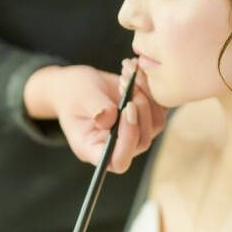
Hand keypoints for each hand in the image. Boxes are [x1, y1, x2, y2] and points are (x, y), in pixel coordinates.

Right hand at [23, 63, 166, 173]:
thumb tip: (111, 119)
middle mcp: (117, 146)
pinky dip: (151, 88)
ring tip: (129, 75)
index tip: (127, 109)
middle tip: (129, 85)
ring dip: (147, 96)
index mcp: (94, 149)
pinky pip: (159, 108)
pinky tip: (135, 71)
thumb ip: (96, 108)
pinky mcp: (143, 118)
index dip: (128, 139)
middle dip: (141, 111)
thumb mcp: (80, 97)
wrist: (77, 84)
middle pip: (142, 141)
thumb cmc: (72, 92)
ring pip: (155, 124)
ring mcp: (132, 133)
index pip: (118, 161)